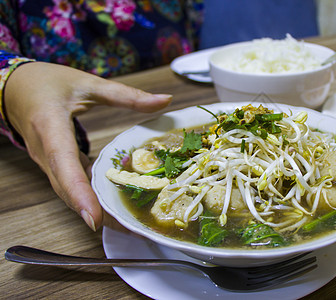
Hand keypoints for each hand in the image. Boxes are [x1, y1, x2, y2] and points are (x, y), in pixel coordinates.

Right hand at [4, 62, 171, 230]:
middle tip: (126, 227)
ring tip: (124, 222)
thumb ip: (126, 95)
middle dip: (94, 211)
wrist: (16, 88)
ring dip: (92, 208)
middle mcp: (45, 151)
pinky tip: (111, 201)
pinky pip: (70, 184)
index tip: (94, 219)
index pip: (64, 164)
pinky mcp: (54, 164)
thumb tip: (164, 101)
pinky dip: (89, 196)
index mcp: (50, 126)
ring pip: (68, 191)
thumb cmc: (47, 83)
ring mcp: (47, 161)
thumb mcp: (88, 84)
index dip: (79, 193)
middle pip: (67, 188)